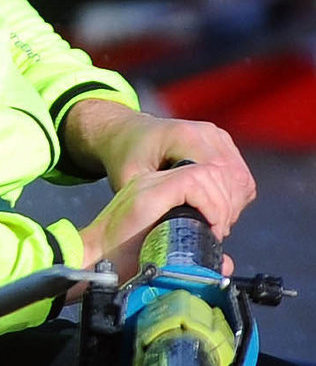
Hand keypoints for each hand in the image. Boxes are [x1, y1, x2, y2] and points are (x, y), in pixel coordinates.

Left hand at [62, 99, 255, 236]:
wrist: (126, 134)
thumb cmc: (124, 157)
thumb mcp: (127, 179)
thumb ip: (150, 199)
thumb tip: (173, 228)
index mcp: (183, 136)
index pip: (217, 172)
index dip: (218, 204)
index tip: (210, 228)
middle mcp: (205, 132)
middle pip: (234, 177)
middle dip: (228, 209)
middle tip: (214, 233)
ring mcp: (217, 136)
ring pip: (241, 177)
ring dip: (233, 204)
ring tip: (214, 224)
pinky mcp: (223, 144)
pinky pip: (239, 175)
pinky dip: (233, 196)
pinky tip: (216, 211)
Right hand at [76, 162, 243, 285]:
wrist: (94, 264)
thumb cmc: (124, 265)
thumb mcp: (168, 253)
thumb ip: (196, 252)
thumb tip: (224, 263)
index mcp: (157, 191)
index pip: (205, 176)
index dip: (222, 199)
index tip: (220, 229)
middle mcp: (153, 181)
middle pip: (210, 171)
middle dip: (225, 200)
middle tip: (220, 229)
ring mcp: (150, 185)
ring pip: (207, 173)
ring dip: (220, 202)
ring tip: (215, 228)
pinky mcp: (151, 194)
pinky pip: (194, 182)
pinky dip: (210, 203)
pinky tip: (209, 224)